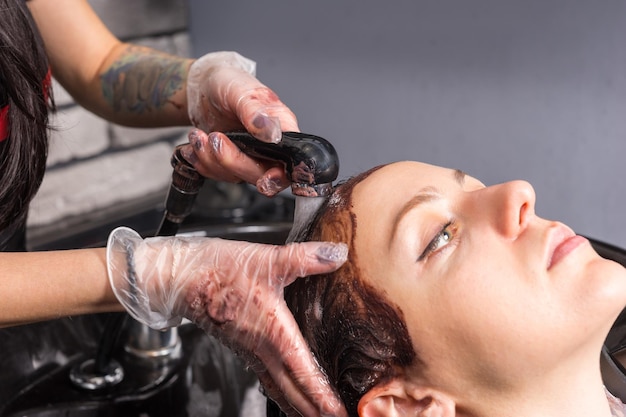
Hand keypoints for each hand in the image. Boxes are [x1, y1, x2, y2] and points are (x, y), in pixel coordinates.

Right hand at [107, 227, 348, 416]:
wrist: (178, 277)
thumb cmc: (217, 271)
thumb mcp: (268, 260)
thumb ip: (306, 258)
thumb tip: (337, 253)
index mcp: (273, 333)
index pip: (305, 375)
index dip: (324, 398)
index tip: (341, 414)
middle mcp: (262, 349)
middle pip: (293, 392)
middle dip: (316, 411)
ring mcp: (250, 351)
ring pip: (279, 389)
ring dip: (299, 405)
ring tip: (318, 416)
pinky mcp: (241, 346)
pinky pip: (267, 378)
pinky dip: (283, 392)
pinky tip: (288, 390)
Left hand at [185, 51, 297, 195]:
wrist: (203, 87)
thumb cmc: (227, 82)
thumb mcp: (240, 90)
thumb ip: (256, 111)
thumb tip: (272, 133)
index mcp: (282, 128)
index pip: (292, 162)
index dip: (280, 177)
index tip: (264, 180)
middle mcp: (270, 147)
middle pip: (261, 174)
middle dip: (232, 161)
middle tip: (215, 138)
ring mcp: (250, 157)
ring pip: (236, 176)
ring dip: (211, 159)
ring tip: (200, 136)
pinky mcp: (231, 162)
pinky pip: (218, 174)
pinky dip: (202, 162)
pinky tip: (197, 144)